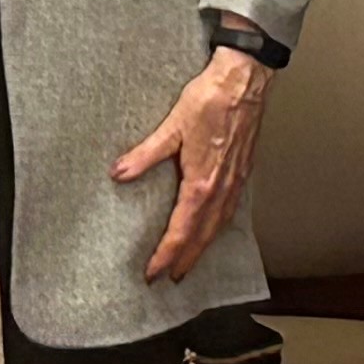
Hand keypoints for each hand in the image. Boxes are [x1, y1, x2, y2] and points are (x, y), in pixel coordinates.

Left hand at [112, 43, 269, 283]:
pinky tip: (211, 228)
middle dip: (185, 260)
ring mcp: (235, 183)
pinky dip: (218, 228)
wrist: (244, 83)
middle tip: (170, 280)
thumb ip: (144, 154)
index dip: (166, 255)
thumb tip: (119, 173)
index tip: (153, 273)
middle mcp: (222, 190)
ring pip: (218, 227)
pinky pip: (229, 212)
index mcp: (203, 184)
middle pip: (202, 237)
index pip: (181, 231)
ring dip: (203, 248)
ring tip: (189, 262)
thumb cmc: (210, 101)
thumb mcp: (171, 127)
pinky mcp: (242, 173)